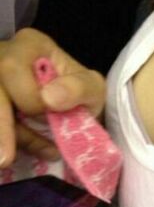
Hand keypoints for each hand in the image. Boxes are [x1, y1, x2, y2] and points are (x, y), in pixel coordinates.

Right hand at [0, 28, 105, 166]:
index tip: (49, 113)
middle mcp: (3, 56)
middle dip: (1, 126)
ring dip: (4, 136)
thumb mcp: (92, 88)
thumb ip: (78, 88)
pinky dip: (5, 140)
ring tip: (10, 161)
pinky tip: (23, 153)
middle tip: (6, 159)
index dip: (28, 98)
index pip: (11, 68)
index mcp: (29, 45)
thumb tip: (50, 97)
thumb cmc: (80, 93)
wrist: (74, 108)